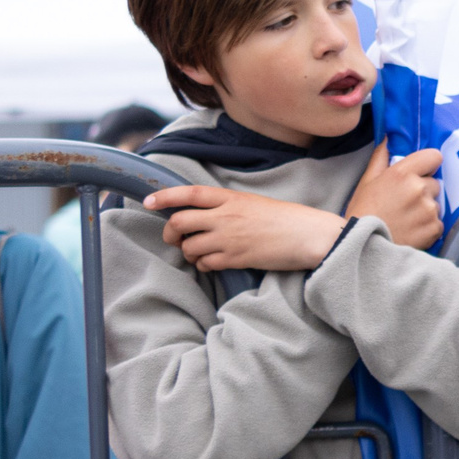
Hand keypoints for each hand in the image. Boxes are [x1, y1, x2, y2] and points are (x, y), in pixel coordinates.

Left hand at [144, 185, 345, 272]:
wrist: (309, 236)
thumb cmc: (287, 219)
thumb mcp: (255, 203)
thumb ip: (228, 206)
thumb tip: (202, 215)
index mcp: (231, 198)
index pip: (189, 193)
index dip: (164, 196)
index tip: (148, 201)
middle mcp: (226, 217)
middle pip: (179, 222)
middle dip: (170, 232)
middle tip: (175, 238)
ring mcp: (229, 239)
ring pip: (189, 247)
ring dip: (188, 252)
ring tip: (200, 252)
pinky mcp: (236, 259)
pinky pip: (205, 264)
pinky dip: (204, 265)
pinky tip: (213, 263)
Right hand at [344, 142, 444, 248]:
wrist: (362, 247)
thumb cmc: (362, 212)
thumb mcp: (367, 182)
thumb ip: (381, 158)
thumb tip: (389, 138)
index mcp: (402, 174)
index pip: (434, 156)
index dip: (428, 164)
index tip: (421, 172)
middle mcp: (419, 189)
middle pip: (434, 183)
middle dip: (423, 191)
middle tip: (404, 203)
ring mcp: (429, 209)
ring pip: (436, 204)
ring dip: (425, 210)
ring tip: (405, 219)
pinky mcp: (435, 228)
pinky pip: (438, 222)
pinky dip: (428, 227)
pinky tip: (411, 231)